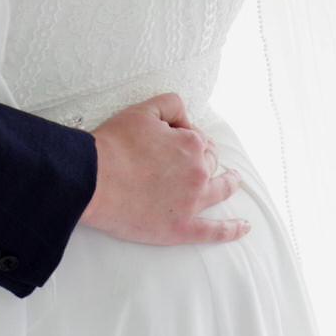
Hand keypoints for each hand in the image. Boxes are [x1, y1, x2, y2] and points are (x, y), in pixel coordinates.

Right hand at [80, 93, 249, 245]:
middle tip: (180, 160)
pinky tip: (243, 228)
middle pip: (210, 163)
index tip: (168, 139)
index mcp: (191, 144)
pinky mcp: (182, 228)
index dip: (185, 136)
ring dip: (229, 184)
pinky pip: (215, 231)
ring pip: (220, 190)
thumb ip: (170, 104)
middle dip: (202, 158)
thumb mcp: (142, 110)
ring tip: (233, 181)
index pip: (198, 138)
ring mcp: (193, 202)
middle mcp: (199, 172)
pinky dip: (231, 230)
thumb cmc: (113, 145)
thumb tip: (185, 116)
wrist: (92, 180)